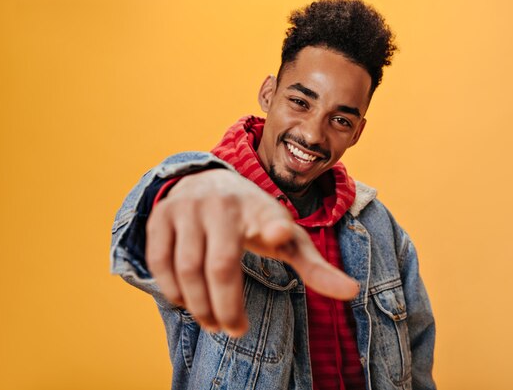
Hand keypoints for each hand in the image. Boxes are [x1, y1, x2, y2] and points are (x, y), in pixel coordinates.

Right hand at [146, 169, 359, 336]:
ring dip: (199, 306)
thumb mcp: (286, 237)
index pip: (269, 218)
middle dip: (227, 307)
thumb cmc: (255, 217)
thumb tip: (353, 292)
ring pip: (188, 269)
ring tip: (212, 323)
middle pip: (220, 266)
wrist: (208, 181)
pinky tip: (185, 301)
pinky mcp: (161, 215)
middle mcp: (222, 205)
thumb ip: (314, 267)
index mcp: (260, 209)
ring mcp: (188, 208)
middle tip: (234, 330)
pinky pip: (160, 261)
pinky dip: (171, 288)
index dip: (275, 228)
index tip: (280, 233)